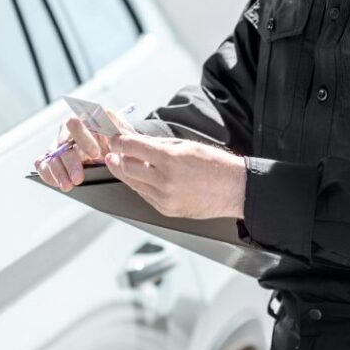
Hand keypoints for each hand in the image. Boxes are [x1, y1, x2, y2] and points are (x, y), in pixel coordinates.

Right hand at [33, 109, 135, 190]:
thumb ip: (121, 131)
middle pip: (62, 140)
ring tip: (68, 186)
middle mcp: (71, 130)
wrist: (120, 157)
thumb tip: (111, 128)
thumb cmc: (122, 145)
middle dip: (70, 161)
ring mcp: (61, 144)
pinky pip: (43, 163)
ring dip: (58, 170)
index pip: (77, 123)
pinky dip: (47, 173)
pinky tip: (57, 183)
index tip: (95, 154)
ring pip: (52, 153)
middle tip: (79, 178)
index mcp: (87, 120)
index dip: (84, 138)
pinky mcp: (54, 158)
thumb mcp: (126, 137)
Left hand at [104, 134, 245, 219]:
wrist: (234, 189)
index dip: (119, 142)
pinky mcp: (166, 210)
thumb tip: (134, 140)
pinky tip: (140, 176)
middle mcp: (165, 181)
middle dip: (118, 157)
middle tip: (115, 151)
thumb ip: (156, 144)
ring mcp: (165, 199)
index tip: (115, 139)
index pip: (131, 148)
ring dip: (125, 171)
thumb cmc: (214, 164)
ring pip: (132, 183)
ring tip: (122, 162)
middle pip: (126, 167)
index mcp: (170, 160)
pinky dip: (139, 184)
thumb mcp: (185, 145)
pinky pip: (144, 195)